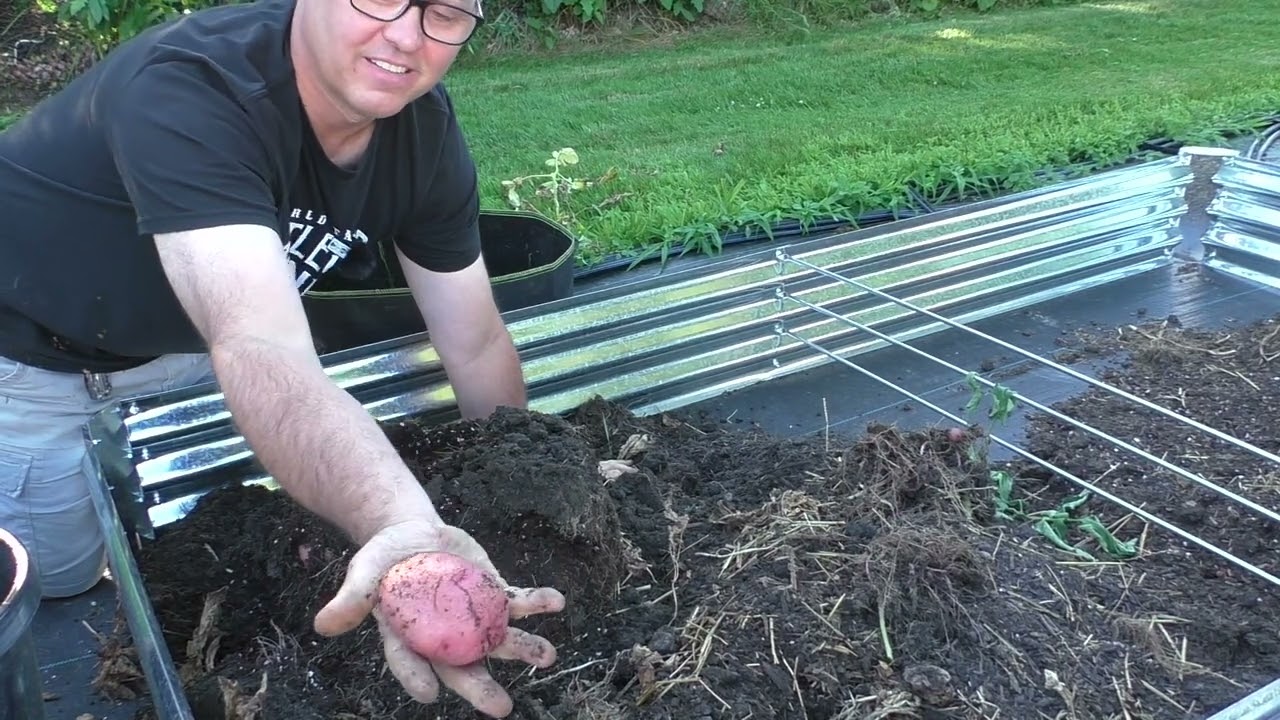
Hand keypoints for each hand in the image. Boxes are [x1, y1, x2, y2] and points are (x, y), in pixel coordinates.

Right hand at [313, 518, 566, 716]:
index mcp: (408, 636)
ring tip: (548, 655)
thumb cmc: (383, 559)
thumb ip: (352, 598)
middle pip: (462, 665)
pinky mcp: (492, 593)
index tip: (429, 694)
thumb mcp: (364, 572)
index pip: (410, 662)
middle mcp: (444, 635)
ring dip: (524, 648)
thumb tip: (322, 626)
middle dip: (481, 686)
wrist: (412, 534)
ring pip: (498, 638)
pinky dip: (536, 603)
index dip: (417, 677)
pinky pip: (516, 603)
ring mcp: (472, 616)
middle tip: (502, 708)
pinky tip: (556, 602)